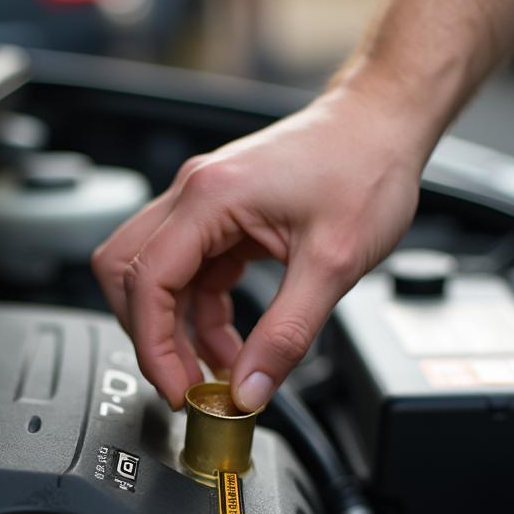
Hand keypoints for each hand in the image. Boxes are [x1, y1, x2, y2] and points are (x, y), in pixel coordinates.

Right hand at [91, 86, 424, 410]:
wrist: (385, 123)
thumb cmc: (366, 166)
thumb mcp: (333, 265)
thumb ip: (286, 335)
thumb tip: (250, 389)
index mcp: (211, 197)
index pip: (147, 283)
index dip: (155, 347)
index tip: (178, 390)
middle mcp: (194, 194)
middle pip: (128, 275)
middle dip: (149, 336)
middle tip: (184, 381)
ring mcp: (203, 204)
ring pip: (155, 278)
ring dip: (177, 330)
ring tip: (216, 371)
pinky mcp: (219, 217)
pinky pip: (189, 275)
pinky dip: (200, 315)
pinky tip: (230, 343)